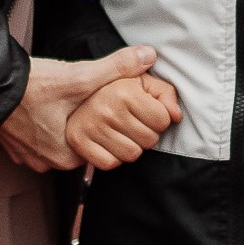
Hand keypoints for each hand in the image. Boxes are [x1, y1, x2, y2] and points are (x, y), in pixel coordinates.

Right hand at [0, 47, 163, 171]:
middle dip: (85, 125)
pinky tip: (44, 105)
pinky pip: (37, 138)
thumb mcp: (79, 75)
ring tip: (64, 103)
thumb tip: (149, 56)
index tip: (106, 108)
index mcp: (67, 155)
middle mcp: (46, 163)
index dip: (107, 127)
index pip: (102, 149)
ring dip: (63, 124)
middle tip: (84, 101)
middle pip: (80, 145)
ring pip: (58, 142)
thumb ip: (117, 67)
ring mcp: (26, 156)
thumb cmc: (30, 86)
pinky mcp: (12, 145)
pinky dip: (43, 123)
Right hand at [64, 65, 181, 170]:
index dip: (159, 117)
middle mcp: (107, 109)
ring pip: (132, 154)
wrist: (67, 90)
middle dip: (146, 132)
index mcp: (123, 90)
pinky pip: (110, 163)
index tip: (145, 110)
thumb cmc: (110, 87)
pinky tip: (107, 142)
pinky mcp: (78, 143)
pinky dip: (111, 156)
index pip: (164, 120)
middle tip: (132, 122)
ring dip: (130, 146)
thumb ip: (163, 91)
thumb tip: (176, 115)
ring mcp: (90, 127)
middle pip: (150, 140)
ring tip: (120, 131)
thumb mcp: (138, 80)